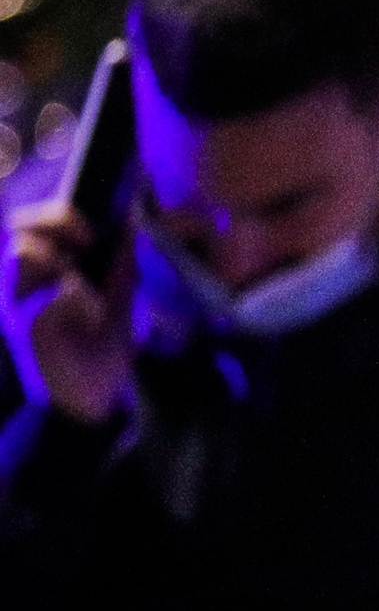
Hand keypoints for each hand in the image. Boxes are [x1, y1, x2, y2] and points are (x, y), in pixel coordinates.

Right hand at [5, 205, 129, 426]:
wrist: (96, 399)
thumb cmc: (98, 346)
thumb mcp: (116, 296)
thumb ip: (119, 260)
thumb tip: (129, 218)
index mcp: (38, 272)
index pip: (28, 223)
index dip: (57, 211)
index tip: (97, 219)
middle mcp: (20, 284)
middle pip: (18, 227)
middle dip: (57, 221)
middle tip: (89, 238)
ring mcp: (17, 303)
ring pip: (22, 251)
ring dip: (63, 257)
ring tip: (87, 279)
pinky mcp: (27, 327)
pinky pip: (51, 294)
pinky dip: (79, 297)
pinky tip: (95, 314)